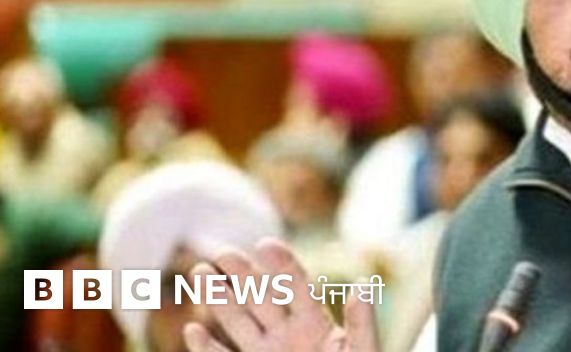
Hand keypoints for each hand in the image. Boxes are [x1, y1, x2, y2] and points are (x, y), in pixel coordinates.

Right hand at [183, 238, 379, 351]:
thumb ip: (361, 324)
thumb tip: (364, 287)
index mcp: (315, 324)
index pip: (297, 287)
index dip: (282, 265)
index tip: (265, 243)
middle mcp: (288, 335)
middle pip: (261, 298)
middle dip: (242, 274)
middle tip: (223, 252)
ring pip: (238, 323)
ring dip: (218, 299)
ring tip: (200, 272)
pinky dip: (207, 348)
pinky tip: (191, 330)